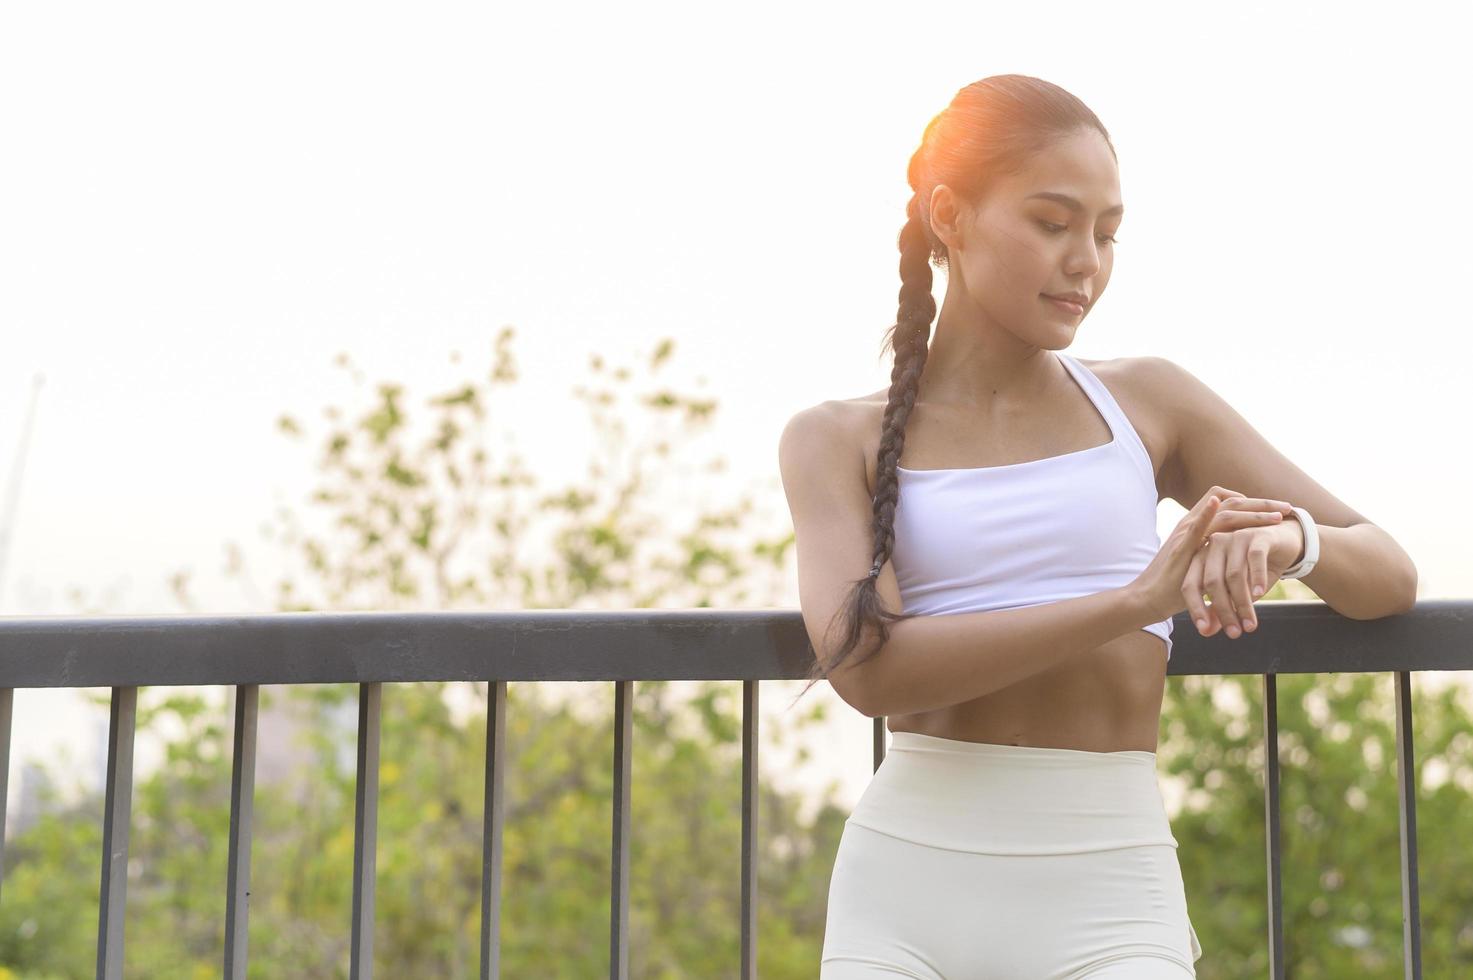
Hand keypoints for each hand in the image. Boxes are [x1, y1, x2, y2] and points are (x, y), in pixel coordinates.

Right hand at [1129, 486, 1292, 624]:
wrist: (1148, 598)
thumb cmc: (1173, 587)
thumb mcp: (1200, 566)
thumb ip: (1215, 558)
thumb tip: (1237, 561)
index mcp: (1196, 526)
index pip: (1226, 501)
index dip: (1251, 502)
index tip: (1273, 509)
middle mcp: (1191, 523)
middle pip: (1230, 502)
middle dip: (1262, 503)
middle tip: (1287, 507)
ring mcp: (1185, 534)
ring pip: (1223, 513)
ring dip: (1253, 511)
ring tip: (1278, 516)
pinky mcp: (1180, 548)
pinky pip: (1196, 526)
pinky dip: (1206, 513)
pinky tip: (1217, 505)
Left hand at [1185, 510, 1304, 637]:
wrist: (1285, 543)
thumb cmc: (1255, 570)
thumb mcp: (1237, 591)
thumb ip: (1220, 609)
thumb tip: (1206, 632)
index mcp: (1202, 557)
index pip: (1190, 584)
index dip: (1195, 608)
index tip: (1204, 631)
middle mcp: (1215, 545)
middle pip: (1213, 582)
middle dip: (1224, 611)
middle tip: (1235, 634)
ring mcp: (1235, 538)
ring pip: (1234, 575)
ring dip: (1242, 603)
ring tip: (1250, 625)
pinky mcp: (1258, 536)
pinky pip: (1255, 559)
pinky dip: (1257, 579)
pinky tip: (1260, 594)